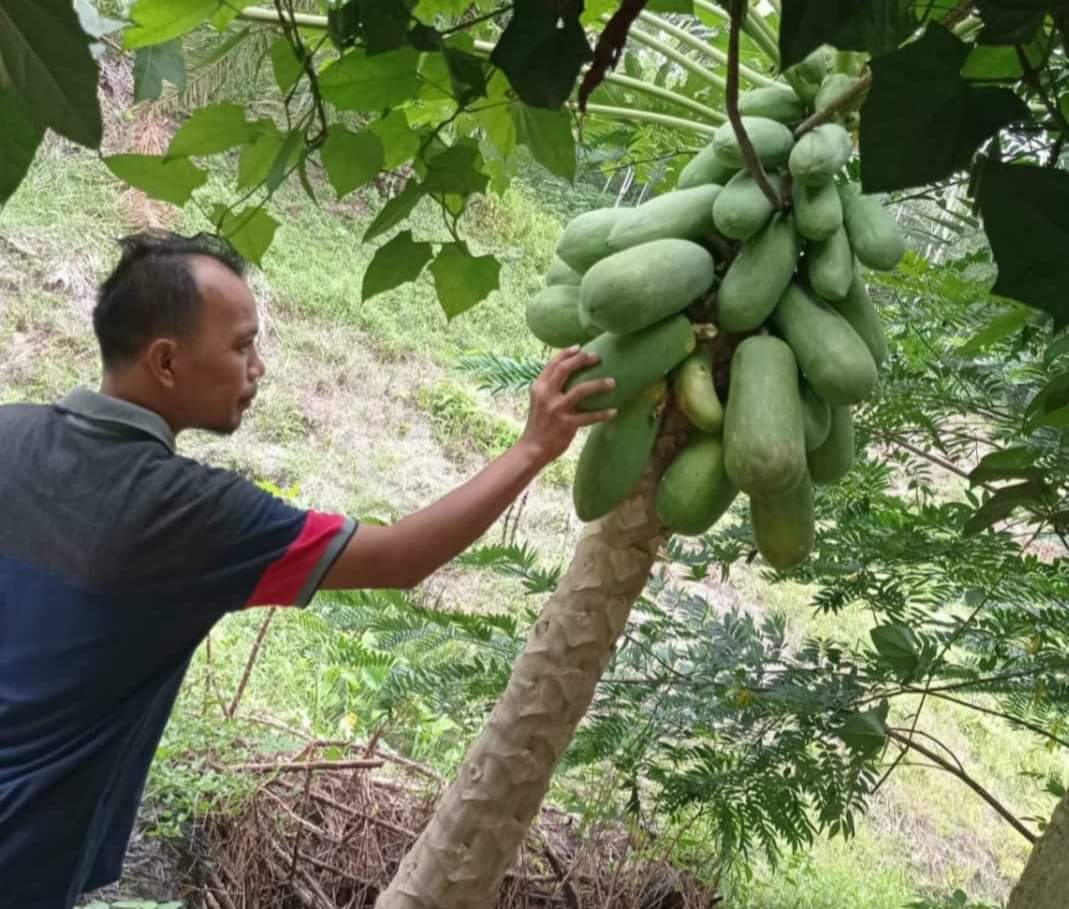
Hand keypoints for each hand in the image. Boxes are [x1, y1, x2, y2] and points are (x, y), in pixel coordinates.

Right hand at [518, 346, 616, 465]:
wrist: (533, 448)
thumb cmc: (540, 423)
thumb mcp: (539, 400)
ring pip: (581, 390)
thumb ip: (550, 387)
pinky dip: (602, 414)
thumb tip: (568, 371)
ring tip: (612, 382)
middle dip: (582, 360)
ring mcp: (556, 409)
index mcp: (539, 387)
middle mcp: (546, 395)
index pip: (552, 364)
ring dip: (599, 384)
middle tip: (597, 357)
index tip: (580, 347)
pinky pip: (589, 417)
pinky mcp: (566, 424)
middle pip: (565, 370)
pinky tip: (613, 411)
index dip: (567, 353)